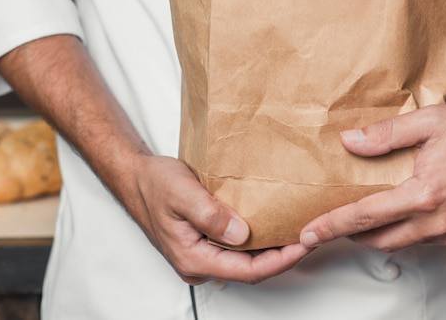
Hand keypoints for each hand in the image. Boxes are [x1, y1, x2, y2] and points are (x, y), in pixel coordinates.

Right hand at [0, 35, 312, 284]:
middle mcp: (200, 262)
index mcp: (194, 258)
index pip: (247, 271)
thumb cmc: (154, 183)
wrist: (136, 176)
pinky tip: (270, 222)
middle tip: (309, 236)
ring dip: (271, 248)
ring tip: (296, 229)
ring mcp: (202, 253)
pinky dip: (257, 238)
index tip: (303, 244)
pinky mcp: (205, 240)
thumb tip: (242, 233)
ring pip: (244, 259)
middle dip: (282, 256)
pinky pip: (237, 246)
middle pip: (250, 269)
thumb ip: (210, 214)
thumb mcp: (181, 193)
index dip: (279, 261)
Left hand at [300, 104, 445, 251]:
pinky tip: (398, 214)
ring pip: (404, 242)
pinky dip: (406, 231)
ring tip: (357, 218)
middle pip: (380, 239)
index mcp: (425, 194)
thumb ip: (387, 133)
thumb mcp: (431, 121)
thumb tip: (348, 141)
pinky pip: (426, 240)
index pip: (365, 216)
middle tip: (326, 226)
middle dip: (349, 235)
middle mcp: (440, 221)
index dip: (332, 226)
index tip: (308, 234)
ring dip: (378, 234)